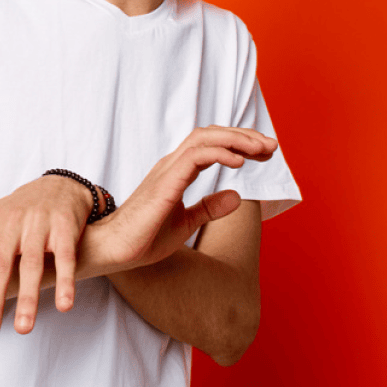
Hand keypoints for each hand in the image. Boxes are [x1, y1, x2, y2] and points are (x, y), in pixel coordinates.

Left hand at [0, 175, 91, 338]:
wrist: (58, 186)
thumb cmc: (17, 211)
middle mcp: (12, 223)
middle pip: (0, 265)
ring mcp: (40, 224)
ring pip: (32, 264)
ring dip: (28, 297)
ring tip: (22, 328)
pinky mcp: (65, 228)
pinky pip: (64, 258)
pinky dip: (64, 281)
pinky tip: (64, 306)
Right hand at [95, 127, 276, 270]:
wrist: (114, 251)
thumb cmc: (143, 238)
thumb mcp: (186, 223)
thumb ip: (209, 208)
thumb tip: (237, 196)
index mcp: (176, 171)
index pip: (211, 145)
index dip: (239, 144)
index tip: (265, 153)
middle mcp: (172, 164)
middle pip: (211, 135)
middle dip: (244, 136)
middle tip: (271, 146)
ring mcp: (167, 170)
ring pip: (205, 139)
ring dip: (237, 140)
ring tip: (261, 150)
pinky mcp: (165, 183)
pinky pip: (195, 158)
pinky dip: (220, 154)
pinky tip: (239, 162)